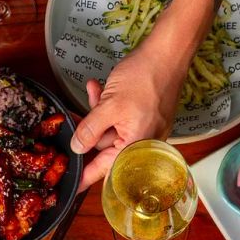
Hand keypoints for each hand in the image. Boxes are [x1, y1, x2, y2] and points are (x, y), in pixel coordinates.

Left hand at [70, 37, 186, 192]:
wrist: (168, 53)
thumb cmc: (144, 78)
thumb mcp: (109, 105)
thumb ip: (90, 130)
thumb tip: (77, 148)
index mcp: (136, 146)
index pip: (105, 169)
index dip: (86, 175)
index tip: (72, 187)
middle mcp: (143, 142)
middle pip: (106, 147)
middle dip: (90, 130)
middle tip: (75, 117)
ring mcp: (144, 128)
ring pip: (110, 129)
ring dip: (98, 113)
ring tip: (95, 92)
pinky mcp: (143, 115)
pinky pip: (119, 117)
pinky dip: (108, 106)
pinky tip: (99, 88)